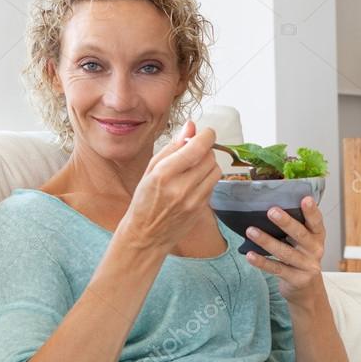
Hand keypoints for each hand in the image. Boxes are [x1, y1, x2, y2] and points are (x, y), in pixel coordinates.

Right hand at [118, 121, 221, 252]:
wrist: (146, 235)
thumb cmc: (144, 200)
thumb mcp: (151, 169)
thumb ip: (172, 146)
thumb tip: (191, 126)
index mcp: (164, 173)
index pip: (197, 147)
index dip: (207, 136)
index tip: (207, 133)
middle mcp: (181, 187)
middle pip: (209, 157)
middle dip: (205, 150)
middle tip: (194, 152)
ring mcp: (194, 200)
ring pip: (216, 171)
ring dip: (209, 164)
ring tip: (194, 168)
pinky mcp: (202, 209)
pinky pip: (213, 185)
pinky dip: (207, 179)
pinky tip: (193, 183)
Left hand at [245, 196, 325, 305]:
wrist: (308, 291)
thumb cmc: (301, 259)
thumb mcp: (305, 243)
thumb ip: (296, 227)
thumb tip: (271, 206)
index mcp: (318, 236)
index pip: (316, 221)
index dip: (312, 211)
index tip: (305, 198)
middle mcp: (315, 250)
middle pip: (300, 235)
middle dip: (286, 222)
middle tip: (271, 211)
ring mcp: (307, 266)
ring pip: (285, 252)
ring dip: (267, 241)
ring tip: (251, 231)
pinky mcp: (297, 280)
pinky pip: (277, 269)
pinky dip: (262, 262)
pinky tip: (250, 256)